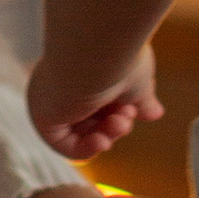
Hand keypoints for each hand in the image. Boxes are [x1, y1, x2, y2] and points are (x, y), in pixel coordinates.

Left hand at [28, 47, 158, 161]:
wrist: (99, 48)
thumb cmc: (120, 57)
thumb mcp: (138, 82)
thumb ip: (142, 100)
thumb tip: (156, 113)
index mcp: (82, 68)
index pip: (101, 100)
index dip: (121, 111)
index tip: (135, 108)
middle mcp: (61, 81)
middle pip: (92, 119)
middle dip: (116, 125)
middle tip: (128, 115)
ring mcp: (50, 98)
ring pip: (81, 132)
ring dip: (107, 135)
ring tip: (120, 123)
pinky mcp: (42, 115)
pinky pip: (63, 144)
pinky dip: (86, 148)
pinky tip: (103, 141)